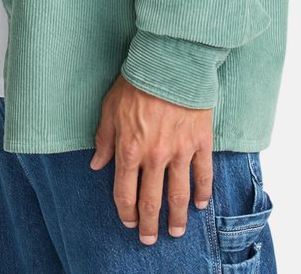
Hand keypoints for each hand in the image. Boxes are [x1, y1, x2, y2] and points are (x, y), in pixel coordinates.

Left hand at [89, 74, 212, 245]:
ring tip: (176, 232)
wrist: (169, 61)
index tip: (128, 222)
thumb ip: (104, 139)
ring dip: (176, 218)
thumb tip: (97, 164)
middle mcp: (154, 157)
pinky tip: (200, 205)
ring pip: (179, 195)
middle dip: (149, 225)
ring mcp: (180, 151)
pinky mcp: (200, 142)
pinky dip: (203, 192)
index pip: (125, 193)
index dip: (125, 212)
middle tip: (150, 239)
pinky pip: (203, 174)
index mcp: (129, 150)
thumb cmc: (136, 81)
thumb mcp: (110, 108)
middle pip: (152, 201)